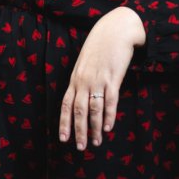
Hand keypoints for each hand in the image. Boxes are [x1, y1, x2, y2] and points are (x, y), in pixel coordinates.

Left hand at [58, 7, 144, 149]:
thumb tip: (81, 97)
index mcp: (75, 78)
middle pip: (78, 111)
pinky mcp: (113, 78)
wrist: (115, 30)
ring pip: (93, 109)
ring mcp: (98, 80)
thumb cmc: (100, 47)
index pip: (65, 104)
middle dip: (78, 131)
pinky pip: (110, 101)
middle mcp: (83, 81)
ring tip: (95, 142)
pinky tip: (107, 128)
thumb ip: (82, 79)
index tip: (63, 138)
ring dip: (94, 128)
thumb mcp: (85, 63)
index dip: (64, 122)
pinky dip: (108, 116)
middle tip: (80, 148)